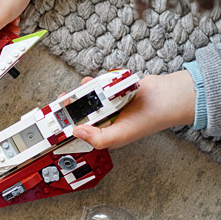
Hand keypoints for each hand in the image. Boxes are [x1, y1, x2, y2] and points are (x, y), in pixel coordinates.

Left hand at [73, 71, 196, 148]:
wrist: (167, 97)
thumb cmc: (149, 120)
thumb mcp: (120, 135)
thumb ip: (98, 138)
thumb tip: (77, 132)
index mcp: (104, 134)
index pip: (80, 133)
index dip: (66, 129)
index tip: (53, 123)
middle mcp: (104, 120)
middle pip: (80, 113)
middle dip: (70, 107)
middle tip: (62, 101)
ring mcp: (108, 104)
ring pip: (87, 98)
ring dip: (82, 93)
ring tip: (81, 89)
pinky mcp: (112, 90)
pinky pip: (97, 85)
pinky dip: (95, 83)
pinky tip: (96, 82)